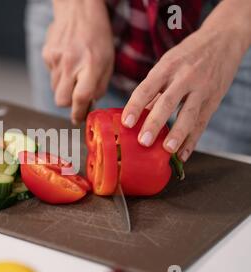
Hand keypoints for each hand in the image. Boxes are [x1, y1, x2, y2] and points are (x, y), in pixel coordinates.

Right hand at [42, 0, 113, 124]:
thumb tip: (89, 104)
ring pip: (55, 88)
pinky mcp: (47, 55)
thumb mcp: (107, 60)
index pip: (80, 97)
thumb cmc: (97, 35)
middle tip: (76, 98)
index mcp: (91, 64)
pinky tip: (66, 60)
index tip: (78, 119)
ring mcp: (56, 59)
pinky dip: (58, 73)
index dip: (78, 113)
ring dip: (64, 87)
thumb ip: (99, 85)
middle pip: (61, 100)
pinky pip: (51, 74)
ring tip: (74, 71)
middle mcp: (71, 63)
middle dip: (68, 103)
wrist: (78, 9)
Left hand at [121, 0, 250, 161]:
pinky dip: (193, 140)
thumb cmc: (187, 55)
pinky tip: (183, 154)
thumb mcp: (167, 64)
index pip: (147, 88)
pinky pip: (202, 122)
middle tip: (143, 141)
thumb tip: (134, 115)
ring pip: (189, 114)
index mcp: (166, 67)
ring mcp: (201, 88)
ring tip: (167, 150)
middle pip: (168, 102)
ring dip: (178, 134)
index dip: (135, 106)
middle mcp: (184, 77)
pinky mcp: (214, 99)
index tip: (126, 123)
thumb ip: (152, 89)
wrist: (224, 39)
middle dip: (155, 123)